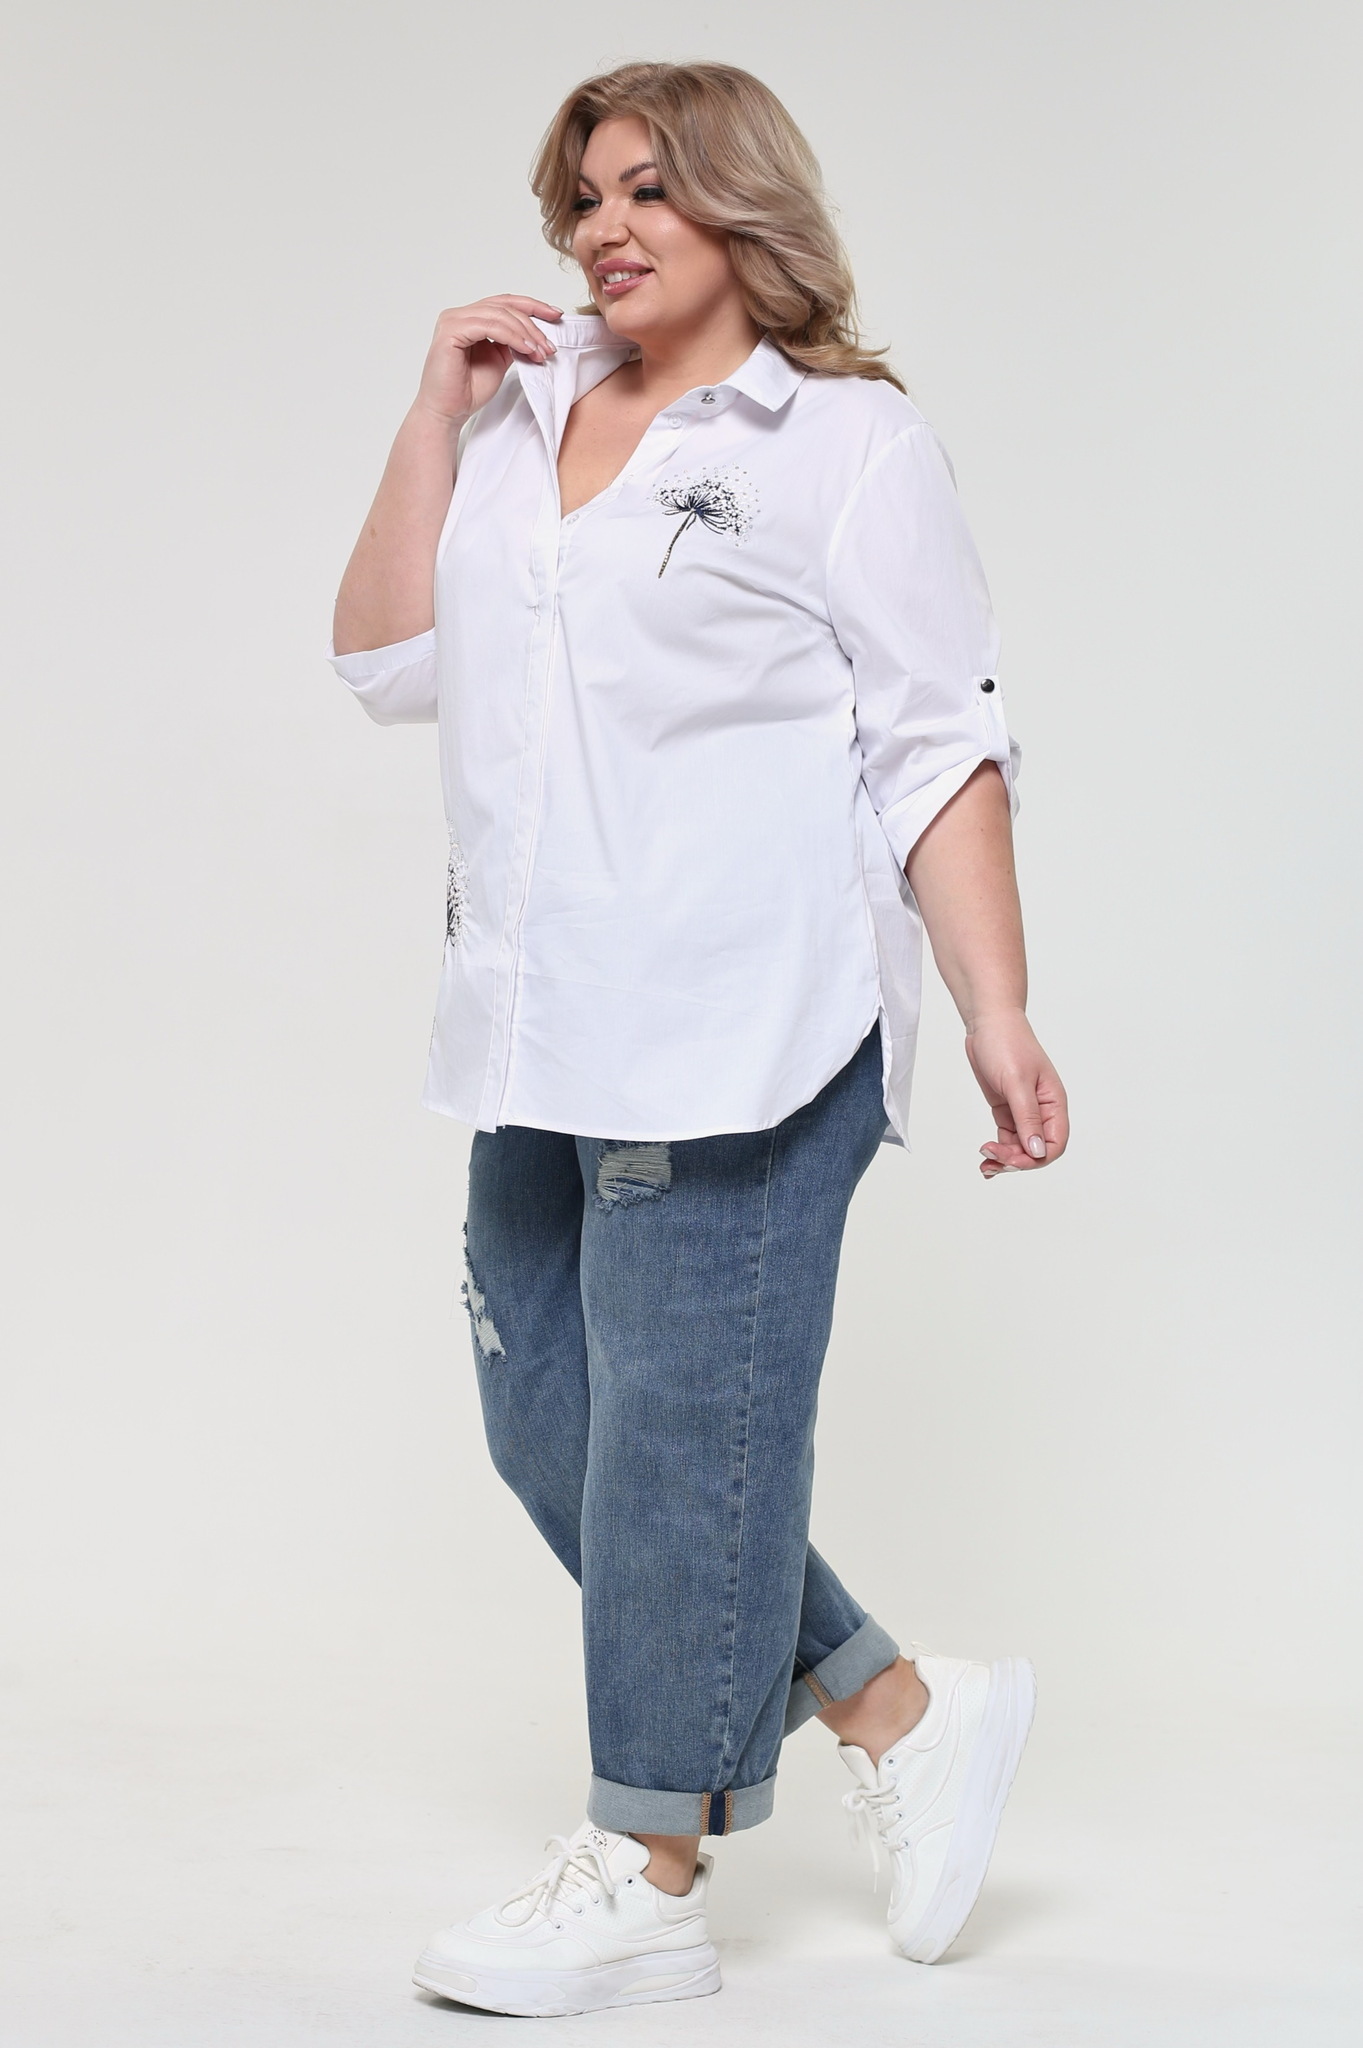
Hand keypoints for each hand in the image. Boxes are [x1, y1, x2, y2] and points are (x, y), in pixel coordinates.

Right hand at [414, 294, 562, 425]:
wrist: (449, 413)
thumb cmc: (468, 390)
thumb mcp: (499, 360)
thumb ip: (512, 343)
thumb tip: (535, 333)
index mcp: (470, 318)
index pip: (505, 303)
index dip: (532, 306)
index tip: (556, 315)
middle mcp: (460, 315)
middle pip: (504, 306)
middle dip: (533, 323)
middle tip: (549, 345)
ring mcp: (453, 320)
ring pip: (499, 314)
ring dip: (525, 332)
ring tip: (541, 351)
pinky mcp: (451, 331)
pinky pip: (489, 326)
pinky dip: (511, 336)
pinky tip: (526, 349)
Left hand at [964, 1009, 1068, 1179]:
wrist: (987, 1023)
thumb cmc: (1006, 1043)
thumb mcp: (1017, 1082)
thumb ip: (1027, 1117)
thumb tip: (1037, 1151)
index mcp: (1054, 1102)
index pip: (1055, 1143)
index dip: (1036, 1158)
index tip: (1011, 1159)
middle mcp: (1042, 1109)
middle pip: (1036, 1149)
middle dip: (1016, 1159)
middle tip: (990, 1158)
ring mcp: (1024, 1110)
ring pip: (1020, 1146)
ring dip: (1005, 1159)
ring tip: (985, 1164)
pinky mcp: (1007, 1108)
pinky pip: (1007, 1137)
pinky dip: (998, 1149)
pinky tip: (986, 1157)